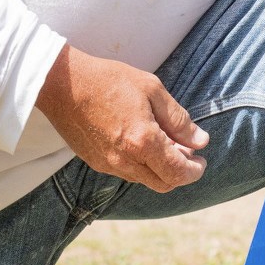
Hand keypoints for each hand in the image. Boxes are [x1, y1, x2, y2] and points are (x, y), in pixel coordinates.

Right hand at [36, 44, 208, 192]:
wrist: (63, 84)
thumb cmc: (109, 80)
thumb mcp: (152, 90)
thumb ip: (179, 120)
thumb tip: (200, 141)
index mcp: (142, 141)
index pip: (178, 173)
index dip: (195, 170)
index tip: (201, 159)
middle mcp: (124, 160)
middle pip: (163, 184)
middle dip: (181, 173)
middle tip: (188, 152)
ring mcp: (107, 165)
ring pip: (145, 180)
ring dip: (161, 169)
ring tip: (167, 143)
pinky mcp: (95, 162)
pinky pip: (127, 173)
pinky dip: (142, 165)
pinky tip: (143, 143)